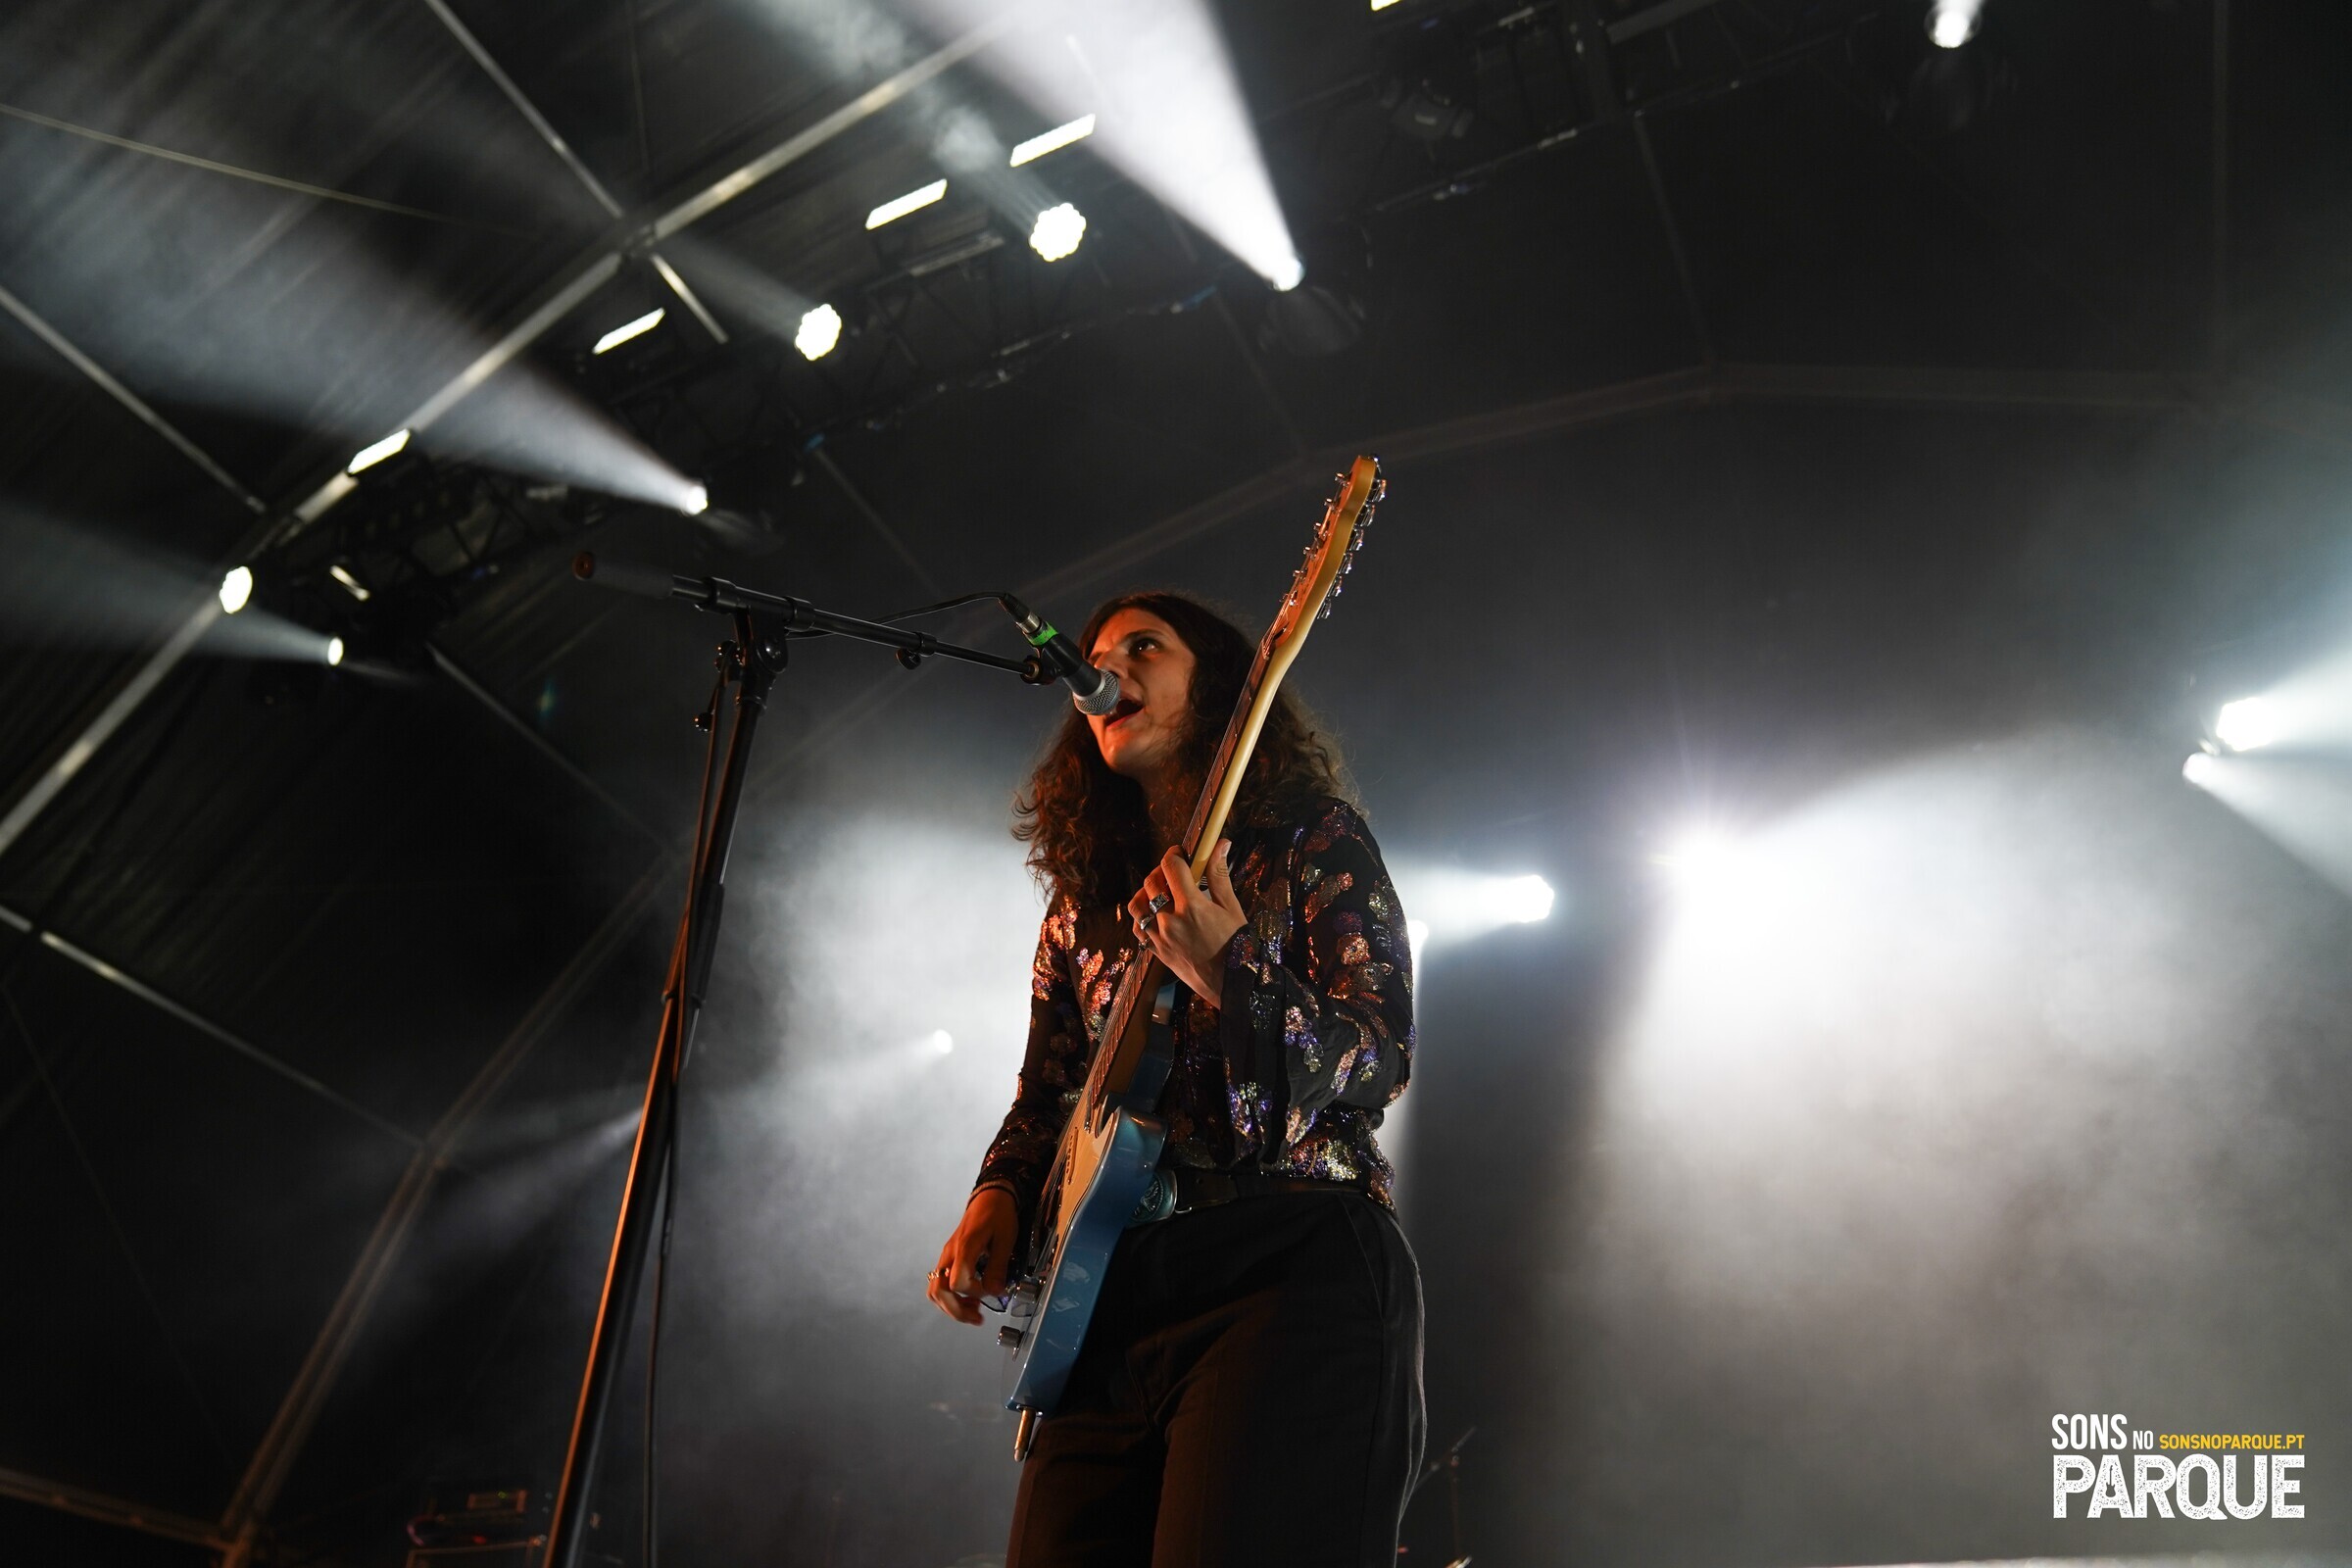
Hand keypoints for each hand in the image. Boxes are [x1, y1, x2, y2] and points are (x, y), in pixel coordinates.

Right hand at [928, 1185, 1016, 1324]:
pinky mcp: (949, 1258)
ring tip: (973, 1311)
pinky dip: (952, 1297)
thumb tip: (995, 1292)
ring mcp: (947, 1256)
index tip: (993, 1289)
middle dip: (956, 1310)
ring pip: (935, 1290)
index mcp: (964, 1248)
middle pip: (938, 1291)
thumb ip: (999, 1266)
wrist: (990, 1196)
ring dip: (952, 1306)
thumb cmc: (999, 1214)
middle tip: (977, 1318)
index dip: (975, 1292)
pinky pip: (941, 1283)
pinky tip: (970, 1298)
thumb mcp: (1006, 1239)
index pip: (957, 1283)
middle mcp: (950, 1254)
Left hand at [1127, 840, 1245, 1007]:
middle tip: (1175, 872)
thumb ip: (1219, 875)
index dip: (1174, 854)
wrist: (1232, 984)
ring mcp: (1160, 938)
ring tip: (1160, 892)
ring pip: (1136, 905)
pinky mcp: (1156, 952)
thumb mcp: (1231, 907)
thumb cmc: (1236, 945)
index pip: (1171, 867)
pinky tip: (1155, 914)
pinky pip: (1137, 928)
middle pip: (1151, 883)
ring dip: (1145, 893)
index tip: (1181, 853)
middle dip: (1161, 871)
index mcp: (1191, 907)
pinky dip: (1141, 916)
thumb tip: (1220, 844)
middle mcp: (1170, 921)